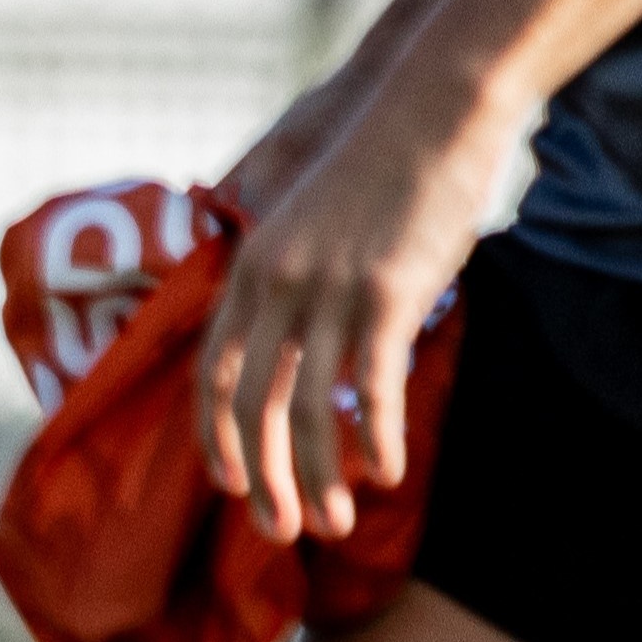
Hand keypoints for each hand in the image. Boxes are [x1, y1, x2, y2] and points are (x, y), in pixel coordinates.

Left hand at [196, 74, 499, 548]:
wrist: (428, 107)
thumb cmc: (374, 164)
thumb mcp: (303, 215)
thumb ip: (283, 271)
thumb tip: (283, 326)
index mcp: (248, 267)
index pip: (212, 373)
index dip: (217, 438)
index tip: (231, 486)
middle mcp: (275, 284)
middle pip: (250, 405)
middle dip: (262, 481)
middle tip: (279, 533)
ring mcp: (328, 290)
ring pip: (307, 410)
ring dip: (318, 479)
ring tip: (332, 526)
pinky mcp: (386, 294)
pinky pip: (369, 388)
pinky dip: (373, 440)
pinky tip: (385, 476)